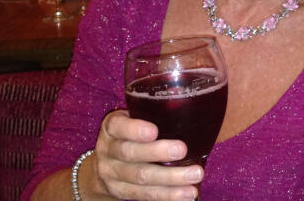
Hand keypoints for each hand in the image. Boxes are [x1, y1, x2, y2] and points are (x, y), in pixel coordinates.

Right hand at [86, 110, 203, 199]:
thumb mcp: (133, 120)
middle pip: (130, 153)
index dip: (135, 130)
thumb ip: (154, 115)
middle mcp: (107, 150)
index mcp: (111, 127)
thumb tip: (198, 111)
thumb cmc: (130, 135)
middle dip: (158, 153)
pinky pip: (145, 195)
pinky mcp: (119, 192)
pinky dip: (167, 195)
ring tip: (194, 176)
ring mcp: (111, 173)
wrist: (104, 166)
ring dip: (170, 179)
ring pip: (140, 178)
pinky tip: (186, 194)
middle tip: (182, 150)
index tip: (154, 131)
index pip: (119, 126)